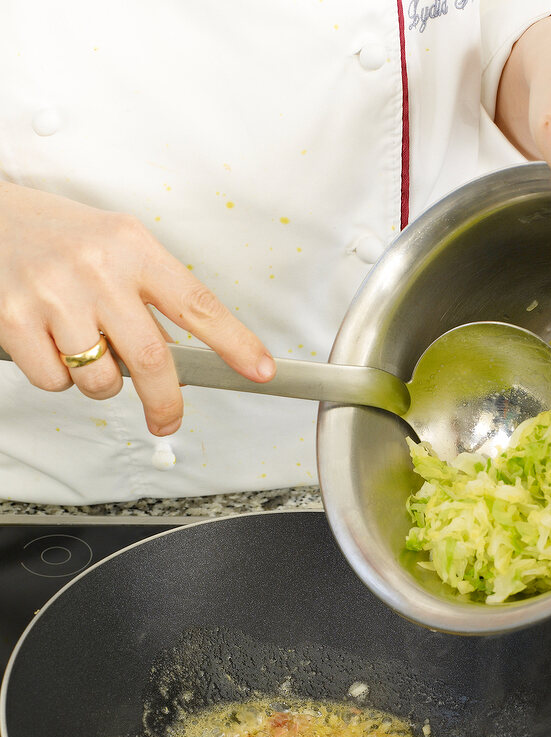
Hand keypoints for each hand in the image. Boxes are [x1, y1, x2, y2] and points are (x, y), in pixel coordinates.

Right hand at [0, 182, 274, 434]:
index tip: (260, 369)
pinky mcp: (15, 321)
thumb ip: (148, 297)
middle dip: (165, 403)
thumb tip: (177, 356)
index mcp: (132, 248)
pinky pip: (54, 382)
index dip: (235, 343)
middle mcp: (97, 270)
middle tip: (166, 419)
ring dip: (99, 384)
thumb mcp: (114, 248)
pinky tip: (46, 343)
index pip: (197, 304)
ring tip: (82, 350)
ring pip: (101, 381)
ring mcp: (55, 296)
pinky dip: (55, 377)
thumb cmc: (56, 236)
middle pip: (153, 360)